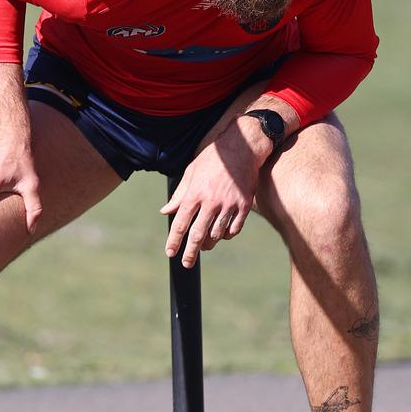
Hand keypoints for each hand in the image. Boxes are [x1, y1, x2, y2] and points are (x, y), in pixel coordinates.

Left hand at [160, 122, 263, 267]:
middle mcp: (211, 202)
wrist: (242, 148)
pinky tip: (222, 234)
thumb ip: (179, 195)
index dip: (174, 240)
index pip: (181, 223)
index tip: (170, 252)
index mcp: (195, 194)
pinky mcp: (244, 205)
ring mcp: (229, 205)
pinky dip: (227, 234)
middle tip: (186, 263)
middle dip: (190, 252)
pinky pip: (234, 228)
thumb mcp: (190, 173)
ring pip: (217, 234)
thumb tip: (166, 211)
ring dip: (209, 243)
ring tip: (204, 246)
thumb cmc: (212, 160)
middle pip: (198, 234)